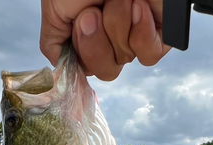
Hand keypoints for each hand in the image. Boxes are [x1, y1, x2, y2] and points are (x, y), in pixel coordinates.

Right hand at [40, 0, 170, 80]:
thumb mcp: (54, 7)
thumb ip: (53, 43)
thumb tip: (59, 69)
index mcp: (86, 36)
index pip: (84, 69)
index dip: (82, 54)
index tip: (80, 23)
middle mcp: (110, 39)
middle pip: (105, 70)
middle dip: (97, 43)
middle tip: (94, 12)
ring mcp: (134, 37)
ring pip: (124, 59)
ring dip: (117, 26)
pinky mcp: (159, 34)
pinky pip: (149, 55)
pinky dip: (141, 33)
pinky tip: (137, 7)